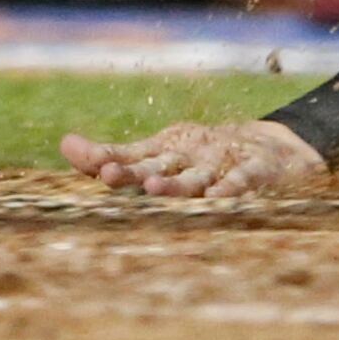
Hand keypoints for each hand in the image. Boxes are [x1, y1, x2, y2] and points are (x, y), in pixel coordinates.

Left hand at [61, 118, 328, 197]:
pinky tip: (219, 195)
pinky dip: (231, 187)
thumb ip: (116, 156)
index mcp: (168, 148)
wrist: (274, 146)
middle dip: (134, 171)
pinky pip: (243, 179)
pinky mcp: (256, 168)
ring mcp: (223, 159)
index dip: (113, 159)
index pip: (134, 155)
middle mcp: (191, 152)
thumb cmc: (203, 154)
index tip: (92, 167)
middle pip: (159, 164)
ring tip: (154, 189)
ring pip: (196, 176)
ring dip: (176, 184)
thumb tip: (64, 144)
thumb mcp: (161, 153)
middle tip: (109, 174)